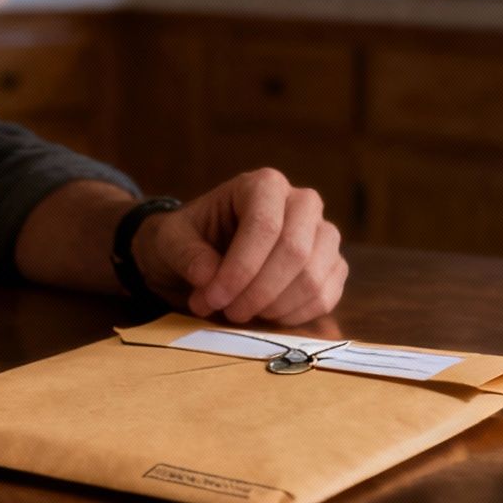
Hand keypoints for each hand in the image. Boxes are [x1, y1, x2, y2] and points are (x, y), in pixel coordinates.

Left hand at [133, 169, 346, 324]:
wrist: (206, 251)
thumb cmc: (190, 238)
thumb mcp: (170, 240)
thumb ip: (185, 254)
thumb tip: (207, 275)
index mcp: (263, 185)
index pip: (265, 225)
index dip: (240, 268)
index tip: (212, 298)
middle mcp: (302, 202)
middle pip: (295, 251)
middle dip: (258, 291)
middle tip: (227, 311)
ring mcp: (324, 235)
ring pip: (313, 277)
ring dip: (274, 307)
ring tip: (239, 313)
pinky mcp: (332, 266)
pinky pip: (325, 297)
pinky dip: (293, 316)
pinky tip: (264, 316)